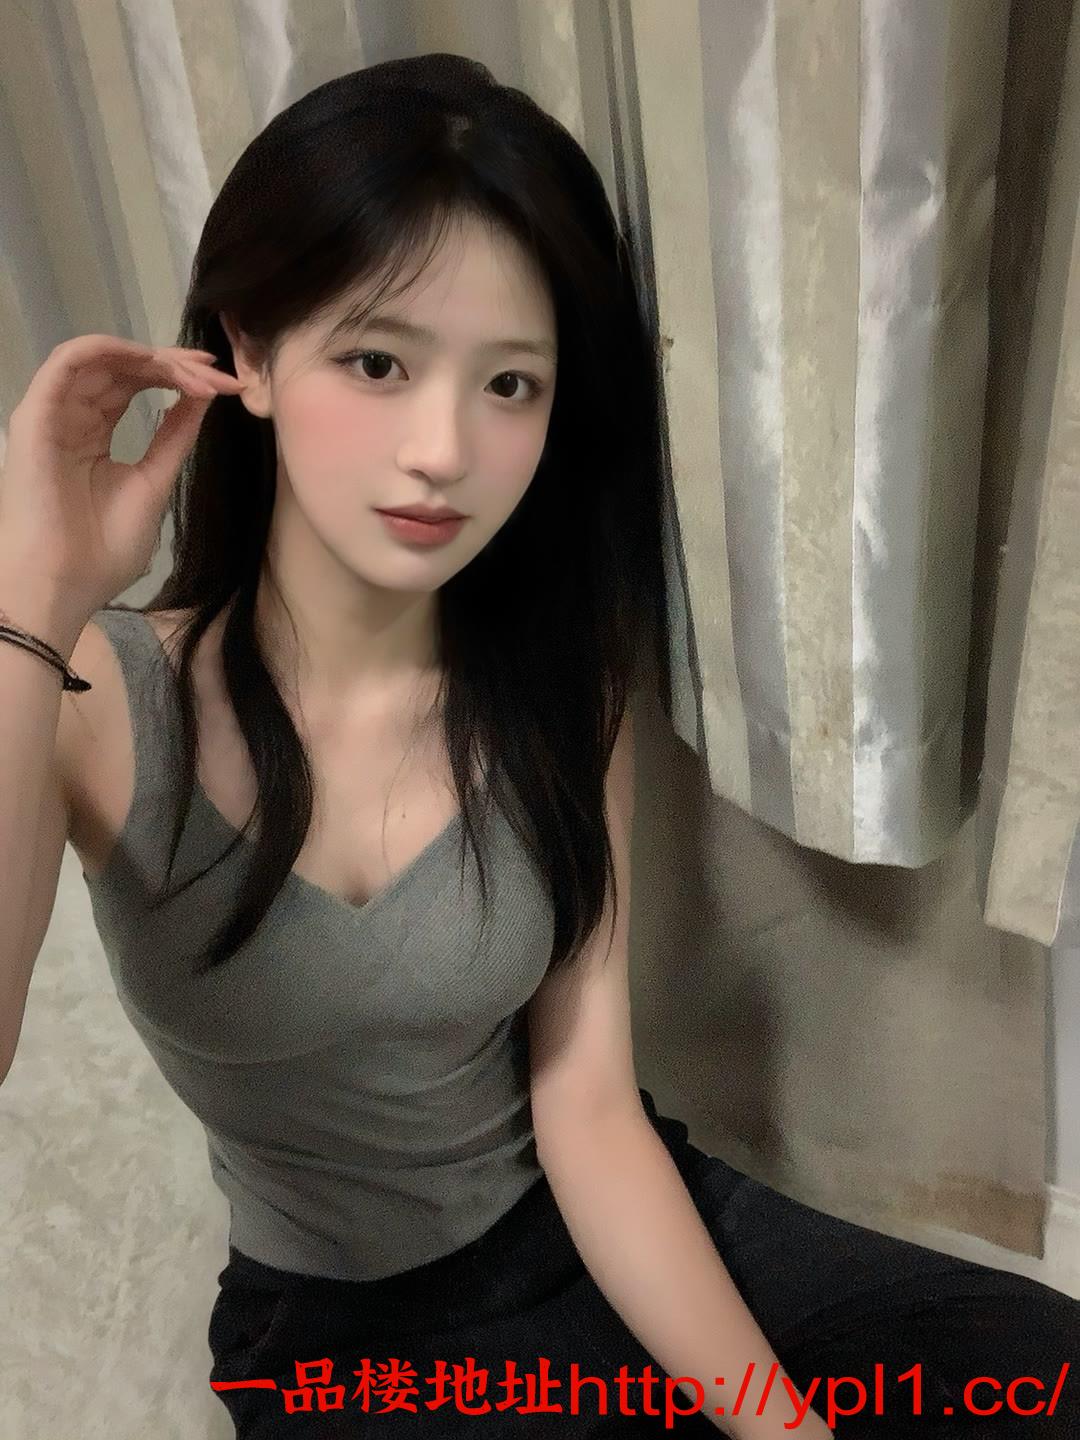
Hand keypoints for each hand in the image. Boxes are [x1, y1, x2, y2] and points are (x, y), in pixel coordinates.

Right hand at [0, 334, 242, 615]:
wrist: (64, 584)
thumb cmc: (102, 549)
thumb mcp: (153, 482)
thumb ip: (173, 437)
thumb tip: (202, 398)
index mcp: (93, 435)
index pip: (135, 386)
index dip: (178, 376)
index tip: (225, 384)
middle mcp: (70, 417)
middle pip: (122, 368)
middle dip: (175, 364)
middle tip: (219, 375)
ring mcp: (51, 413)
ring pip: (101, 358)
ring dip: (152, 357)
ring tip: (196, 373)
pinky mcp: (36, 414)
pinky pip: (68, 360)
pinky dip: (113, 349)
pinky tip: (152, 359)